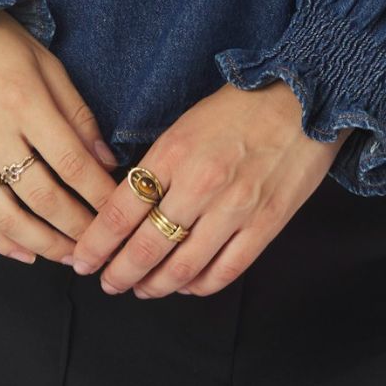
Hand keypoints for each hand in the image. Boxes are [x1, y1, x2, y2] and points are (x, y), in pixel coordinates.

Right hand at [0, 4, 120, 264]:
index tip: (120, 208)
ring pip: (5, 216)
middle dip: (77, 226)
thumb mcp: (46, 63)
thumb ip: (76, 112)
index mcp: (23, 101)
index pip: (70, 161)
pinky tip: (24, 252)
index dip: (98, 192)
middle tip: (100, 243)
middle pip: (41, 196)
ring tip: (69, 256)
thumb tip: (104, 160)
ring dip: (42, 243)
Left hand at [64, 80, 352, 299]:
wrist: (303, 98)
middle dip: (119, 273)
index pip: (121, 210)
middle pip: (146, 246)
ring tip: (142, 288)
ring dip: (155, 285)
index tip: (82, 259)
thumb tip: (129, 205)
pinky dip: (199, 286)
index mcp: (174, 151)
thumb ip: (159, 164)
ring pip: (183, 267)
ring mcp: (235, 207)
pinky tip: (186, 285)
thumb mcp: (186, 123)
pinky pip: (224, 271)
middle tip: (107, 284)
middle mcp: (201, 183)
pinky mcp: (266, 224)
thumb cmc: (240, 106)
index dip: (96, 243)